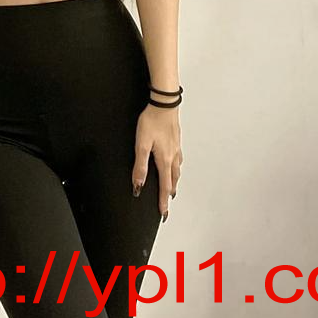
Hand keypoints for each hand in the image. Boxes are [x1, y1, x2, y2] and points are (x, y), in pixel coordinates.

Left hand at [132, 105, 182, 221]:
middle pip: (172, 181)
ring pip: (177, 171)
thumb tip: (139, 184)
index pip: (164, 186)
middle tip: (167, 205)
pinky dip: (176, 169)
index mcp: (164, 160)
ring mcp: (176, 148)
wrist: (164, 104)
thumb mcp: (141, 144)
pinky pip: (178, 160)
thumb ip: (140, 166)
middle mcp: (173, 156)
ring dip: (174, 182)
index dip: (163, 201)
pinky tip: (174, 165)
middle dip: (169, 195)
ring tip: (171, 190)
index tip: (163, 213)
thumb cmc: (152, 121)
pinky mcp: (176, 140)